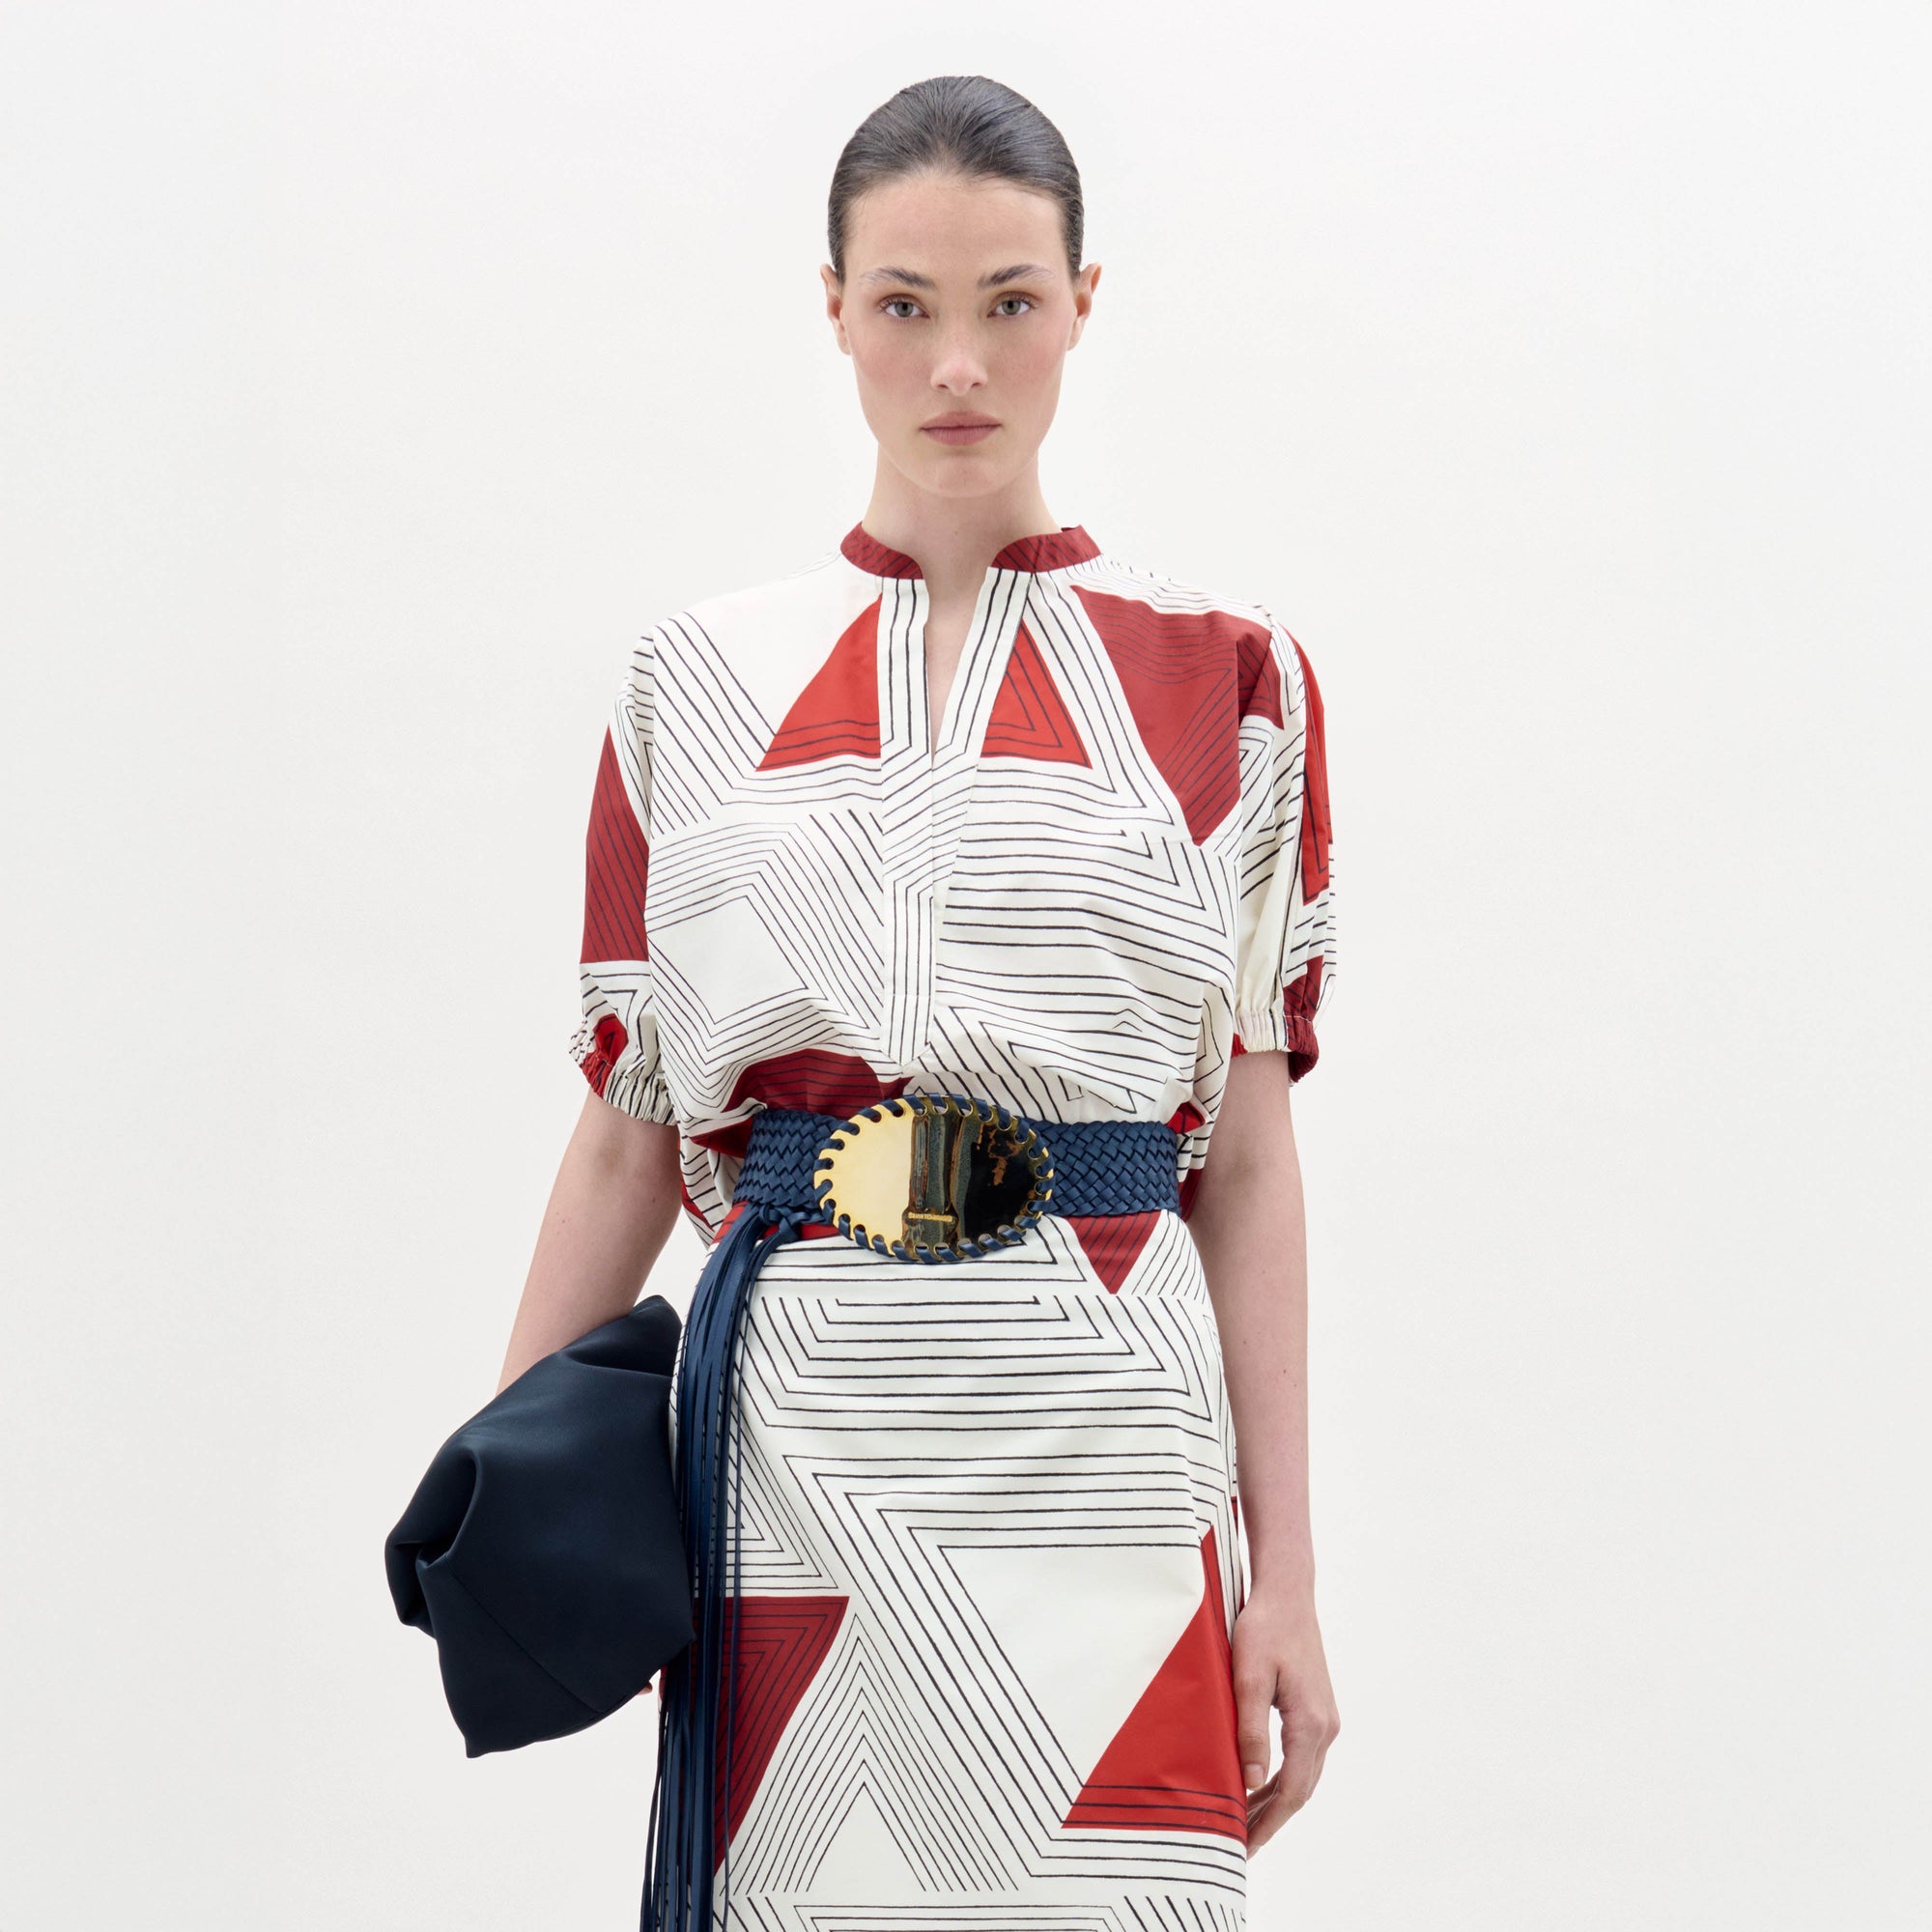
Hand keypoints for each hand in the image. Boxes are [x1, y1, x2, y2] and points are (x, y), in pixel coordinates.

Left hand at [1231, 1581, 1338, 1854]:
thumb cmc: (1264, 1628)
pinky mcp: (1317, 1710)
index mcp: (1310, 1723)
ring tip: (1245, 1823)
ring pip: (1302, 1776)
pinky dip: (1282, 1779)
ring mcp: (1325, 1719)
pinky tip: (1259, 1786)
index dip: (1268, 1823)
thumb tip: (1249, 1782)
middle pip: (1300, 1790)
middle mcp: (1325, 1727)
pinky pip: (1301, 1758)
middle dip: (1271, 1820)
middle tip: (1240, 1845)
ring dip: (1276, 1801)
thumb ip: (1249, 1731)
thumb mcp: (1247, 1677)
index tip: (1244, 1845)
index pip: (1291, 1791)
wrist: (1287, 1593)